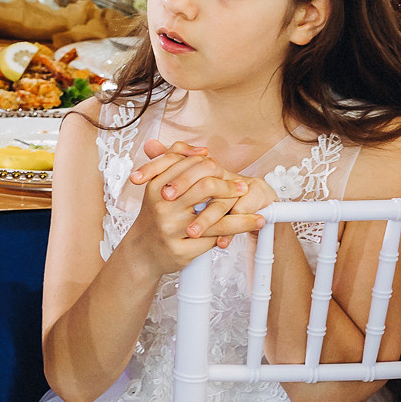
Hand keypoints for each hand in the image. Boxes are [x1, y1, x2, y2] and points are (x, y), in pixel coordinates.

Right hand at [125, 139, 253, 272]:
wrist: (141, 251)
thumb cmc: (154, 216)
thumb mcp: (158, 186)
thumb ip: (175, 162)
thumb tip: (203, 151)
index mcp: (156, 186)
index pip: (191, 166)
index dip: (212, 166)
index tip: (226, 171)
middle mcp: (162, 206)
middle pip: (205, 187)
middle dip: (229, 187)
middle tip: (242, 188)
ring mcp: (171, 229)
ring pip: (216, 220)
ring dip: (243, 217)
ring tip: (259, 216)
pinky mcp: (180, 250)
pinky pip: (214, 240)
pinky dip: (233, 234)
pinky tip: (247, 230)